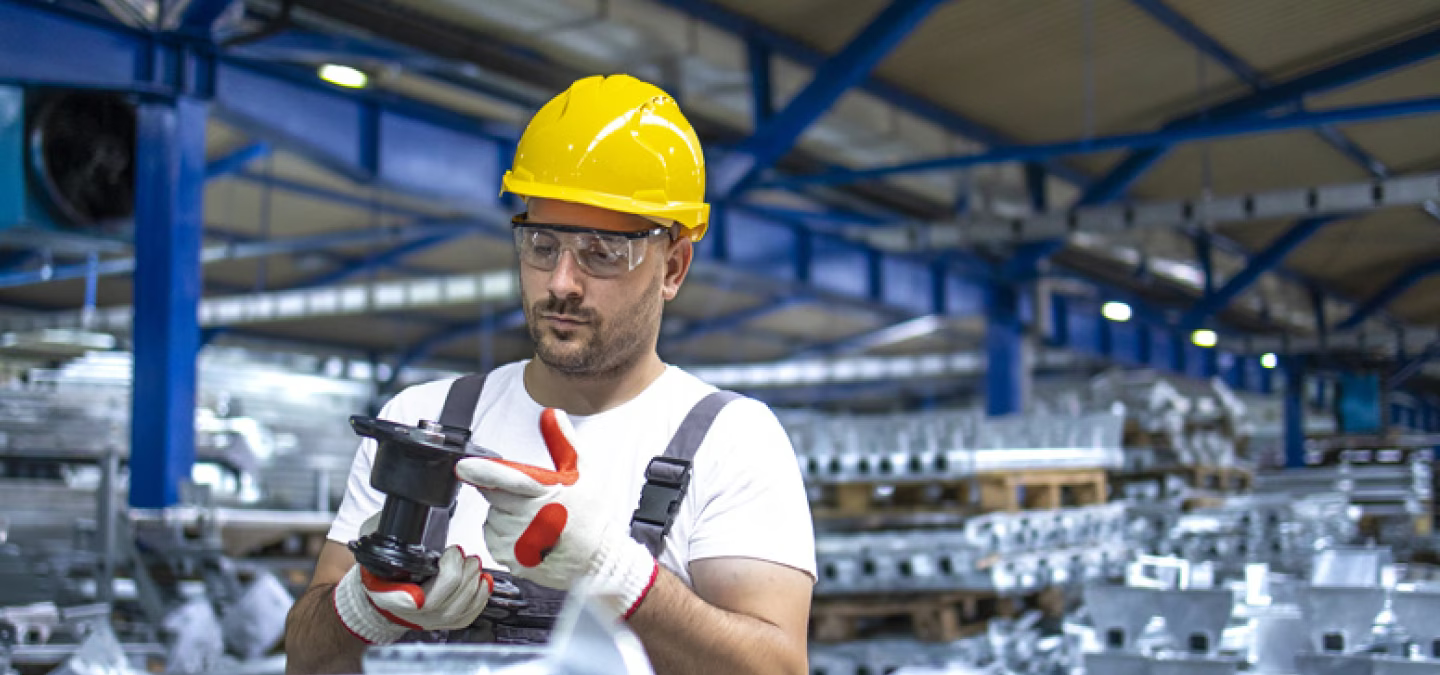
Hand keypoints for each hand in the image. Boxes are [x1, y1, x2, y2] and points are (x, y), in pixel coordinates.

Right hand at [333, 516, 492, 644]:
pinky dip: (480, 596)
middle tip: (458, 552)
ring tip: (471, 563)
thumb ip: (382, 535)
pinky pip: (468, 615)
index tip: (444, 555)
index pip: (409, 596)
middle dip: (459, 566)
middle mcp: (413, 612)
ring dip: (472, 578)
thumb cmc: (382, 572)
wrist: (383, 599)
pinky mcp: (446, 623)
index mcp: (390, 595)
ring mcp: (431, 620)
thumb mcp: (375, 551)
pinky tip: (482, 581)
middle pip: (446, 593)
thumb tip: (400, 515)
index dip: (430, 580)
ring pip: (461, 604)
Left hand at [455, 408, 658, 618]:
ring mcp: (518, 541)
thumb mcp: (583, 472)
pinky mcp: (510, 558)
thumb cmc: (592, 516)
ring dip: (504, 513)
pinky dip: (503, 533)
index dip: (483, 471)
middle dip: (504, 490)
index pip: (507, 477)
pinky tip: (527, 535)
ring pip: (491, 516)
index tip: (464, 467)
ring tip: (533, 520)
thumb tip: (552, 414)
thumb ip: (563, 441)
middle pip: (493, 493)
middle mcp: (528, 518)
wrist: (597, 560)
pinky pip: (492, 537)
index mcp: (544, 492)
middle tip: (530, 498)